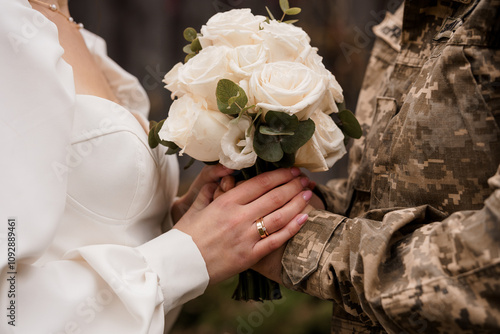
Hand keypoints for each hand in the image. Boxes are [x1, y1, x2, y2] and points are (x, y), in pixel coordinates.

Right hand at [174, 168, 311, 284]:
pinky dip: (292, 228)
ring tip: (309, 194)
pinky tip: (304, 218)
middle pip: (274, 197)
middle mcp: (238, 217)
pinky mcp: (249, 256)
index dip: (280, 175)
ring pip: (279, 216)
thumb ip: (211, 187)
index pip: (260, 183)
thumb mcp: (196, 206)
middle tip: (306, 179)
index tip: (292, 170)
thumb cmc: (186, 235)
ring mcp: (245, 237)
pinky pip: (275, 240)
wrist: (179, 265)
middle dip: (293, 186)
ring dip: (297, 203)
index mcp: (226, 202)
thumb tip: (225, 173)